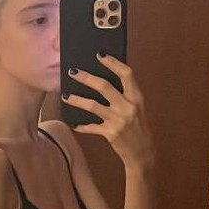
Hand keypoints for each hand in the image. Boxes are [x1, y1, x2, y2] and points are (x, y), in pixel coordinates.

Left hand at [62, 53, 155, 172]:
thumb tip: (106, 81)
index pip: (126, 74)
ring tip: (65, 96)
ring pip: (93, 106)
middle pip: (104, 86)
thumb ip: (126, 96)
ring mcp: (118, 120)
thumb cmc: (139, 128)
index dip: (113, 63)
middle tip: (72, 72)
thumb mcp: (138, 109)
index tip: (100, 55)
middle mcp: (128, 107)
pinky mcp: (110, 133)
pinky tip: (73, 123)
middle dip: (86, 77)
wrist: (143, 153)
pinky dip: (81, 126)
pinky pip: (91, 127)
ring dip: (77, 100)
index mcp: (137, 98)